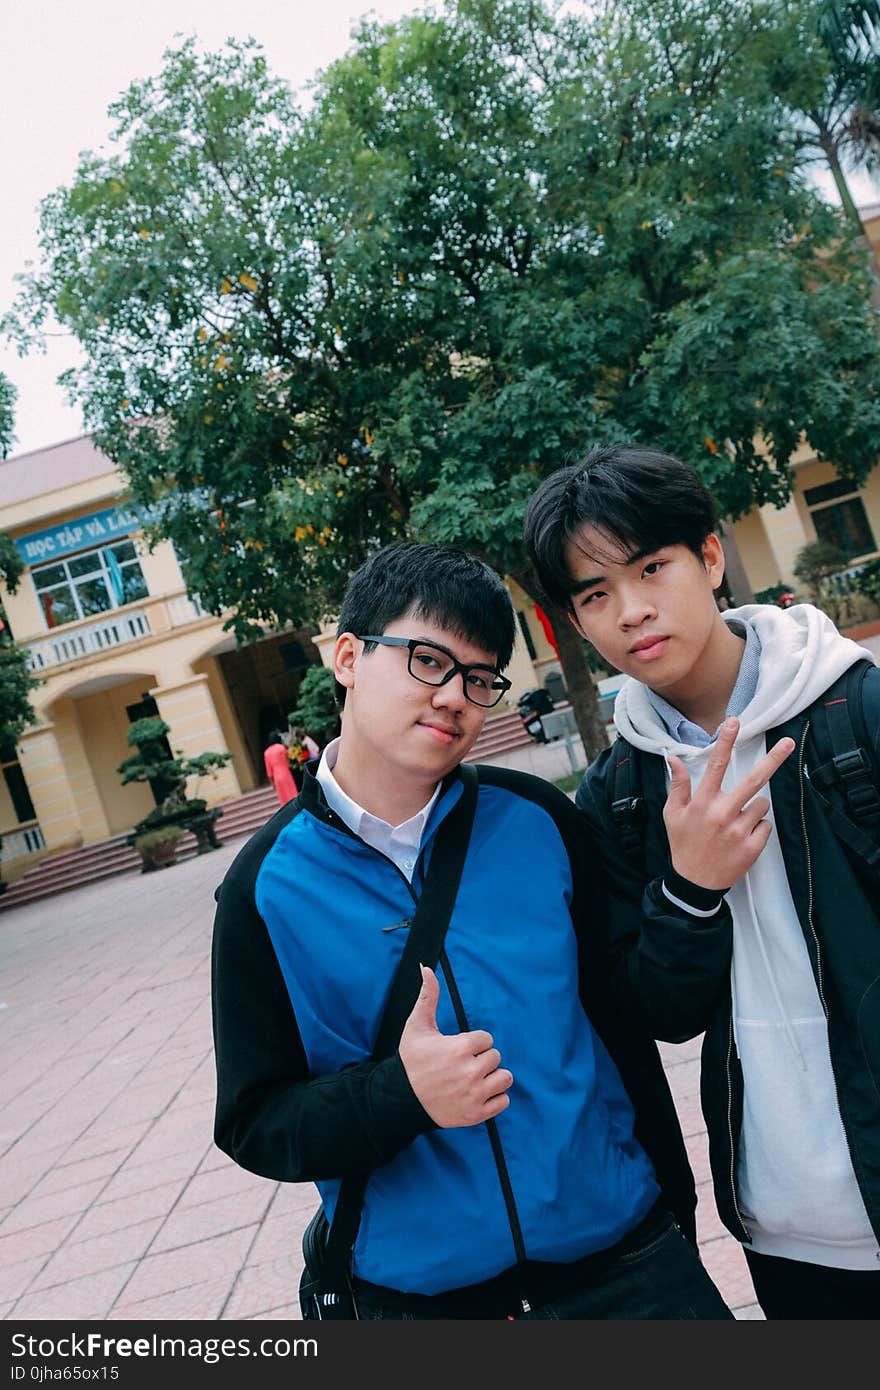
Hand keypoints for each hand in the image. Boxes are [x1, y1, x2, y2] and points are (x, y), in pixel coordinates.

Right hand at [398, 965, 512, 1127]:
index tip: (458, 1050)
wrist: (400, 1100)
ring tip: (474, 1078)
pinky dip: (495, 1097)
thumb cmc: (411, 1062)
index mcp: (459, 1048)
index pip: (487, 1039)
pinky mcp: (477, 1114)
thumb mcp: (417, 1027)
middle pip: (496, 1057)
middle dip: (482, 1059)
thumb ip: (427, 996)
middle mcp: (470, 1071)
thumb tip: (426, 968)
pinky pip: (504, 1101)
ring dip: (493, 1077)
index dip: (473, 1043)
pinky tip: (478, 1093)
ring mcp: (475, 1094)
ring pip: (504, 1078)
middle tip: (463, 1065)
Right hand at [664, 718, 794, 889]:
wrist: (694, 883)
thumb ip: (678, 785)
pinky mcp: (753, 846)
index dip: (725, 742)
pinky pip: (766, 826)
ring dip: (754, 808)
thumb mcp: (672, 814)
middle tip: (788, 743)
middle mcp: (723, 813)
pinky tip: (742, 837)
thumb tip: (673, 757)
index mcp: (703, 803)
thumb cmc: (683, 844)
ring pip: (762, 804)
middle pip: (753, 780)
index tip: (734, 722)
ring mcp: (740, 830)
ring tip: (737, 822)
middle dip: (773, 759)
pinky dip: (757, 828)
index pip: (716, 766)